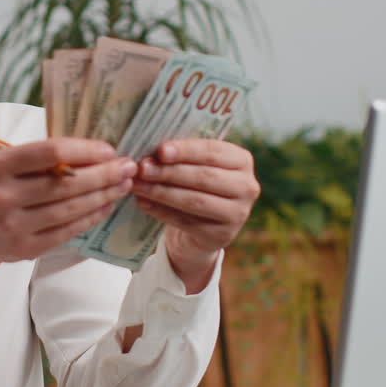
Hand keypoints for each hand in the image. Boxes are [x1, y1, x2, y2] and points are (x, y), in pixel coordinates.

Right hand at [0, 139, 136, 289]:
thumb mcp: (3, 166)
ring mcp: (15, 225)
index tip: (110, 150)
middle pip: (66, 183)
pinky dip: (90, 217)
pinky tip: (106, 207)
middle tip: (129, 168)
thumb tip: (91, 152)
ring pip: (70, 208)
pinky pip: (67, 231)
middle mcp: (6, 195)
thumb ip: (38, 160)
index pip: (51, 152)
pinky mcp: (26, 248)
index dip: (85, 150)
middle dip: (104, 174)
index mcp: (1, 165)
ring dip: (103, 196)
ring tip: (123, 186)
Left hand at [132, 139, 259, 292]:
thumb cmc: (196, 184)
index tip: (161, 150)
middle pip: (204, 177)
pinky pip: (187, 222)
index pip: (213, 152)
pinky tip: (143, 203)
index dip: (186, 150)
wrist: (203, 225)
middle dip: (170, 172)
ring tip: (138, 185)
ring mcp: (238, 214)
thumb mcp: (195, 165)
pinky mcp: (222, 236)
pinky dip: (162, 212)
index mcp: (242, 160)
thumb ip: (180, 157)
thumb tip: (151, 155)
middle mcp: (247, 187)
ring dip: (162, 192)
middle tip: (142, 168)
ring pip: (195, 201)